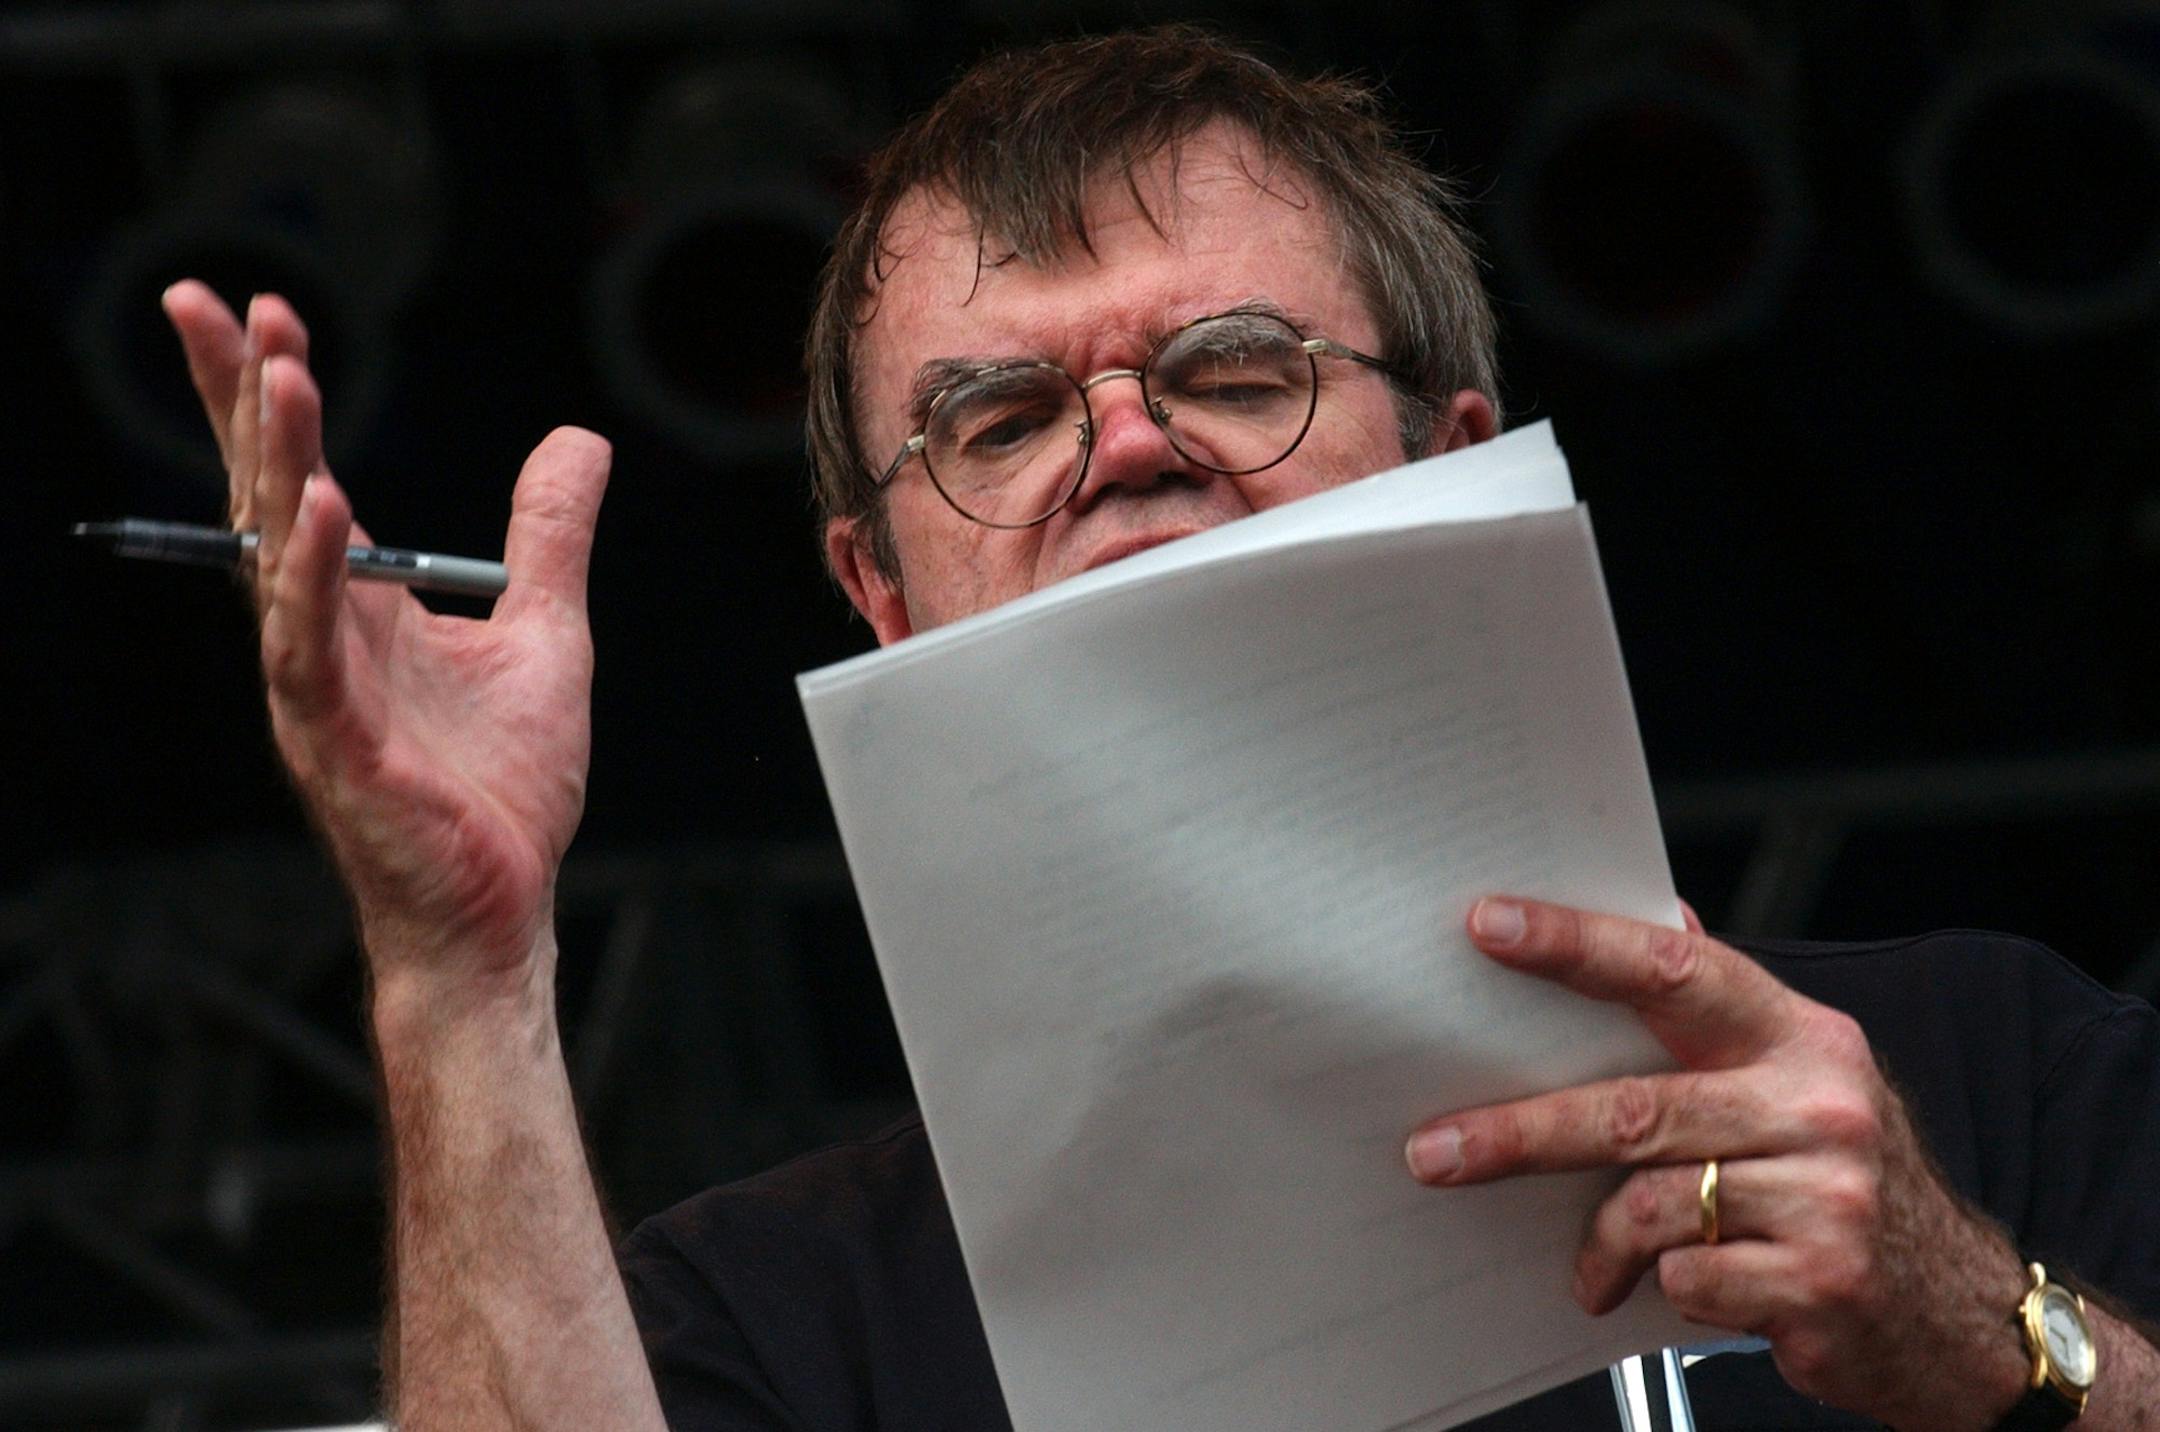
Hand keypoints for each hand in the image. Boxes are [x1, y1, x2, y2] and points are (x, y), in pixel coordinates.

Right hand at [162, 282, 610, 999]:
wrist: (498, 906)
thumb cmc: (502, 787)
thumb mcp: (545, 630)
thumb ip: (548, 535)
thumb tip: (579, 440)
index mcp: (359, 605)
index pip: (299, 479)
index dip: (271, 397)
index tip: (257, 309)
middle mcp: (321, 633)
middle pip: (266, 494)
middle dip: (245, 398)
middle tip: (214, 301)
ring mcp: (318, 686)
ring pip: (281, 556)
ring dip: (279, 462)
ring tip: (283, 374)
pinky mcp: (339, 740)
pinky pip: (312, 647)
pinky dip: (313, 576)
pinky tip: (321, 509)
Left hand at [1405, 898, 2031, 1431]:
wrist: (1956, 1312)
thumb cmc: (1847, 1180)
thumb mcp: (1802, 1077)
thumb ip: (1721, 1009)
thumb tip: (1657, 906)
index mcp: (1800, 1037)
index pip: (1674, 968)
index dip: (1578, 943)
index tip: (1491, 925)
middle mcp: (1819, 1105)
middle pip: (1634, 1107)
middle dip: (1518, 1132)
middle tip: (1436, 1151)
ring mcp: (1826, 1196)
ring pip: (1651, 1203)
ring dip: (1599, 1242)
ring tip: (1589, 1267)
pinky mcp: (1820, 1281)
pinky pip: (1687, 1277)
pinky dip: (1664, 1287)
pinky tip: (1684, 1288)